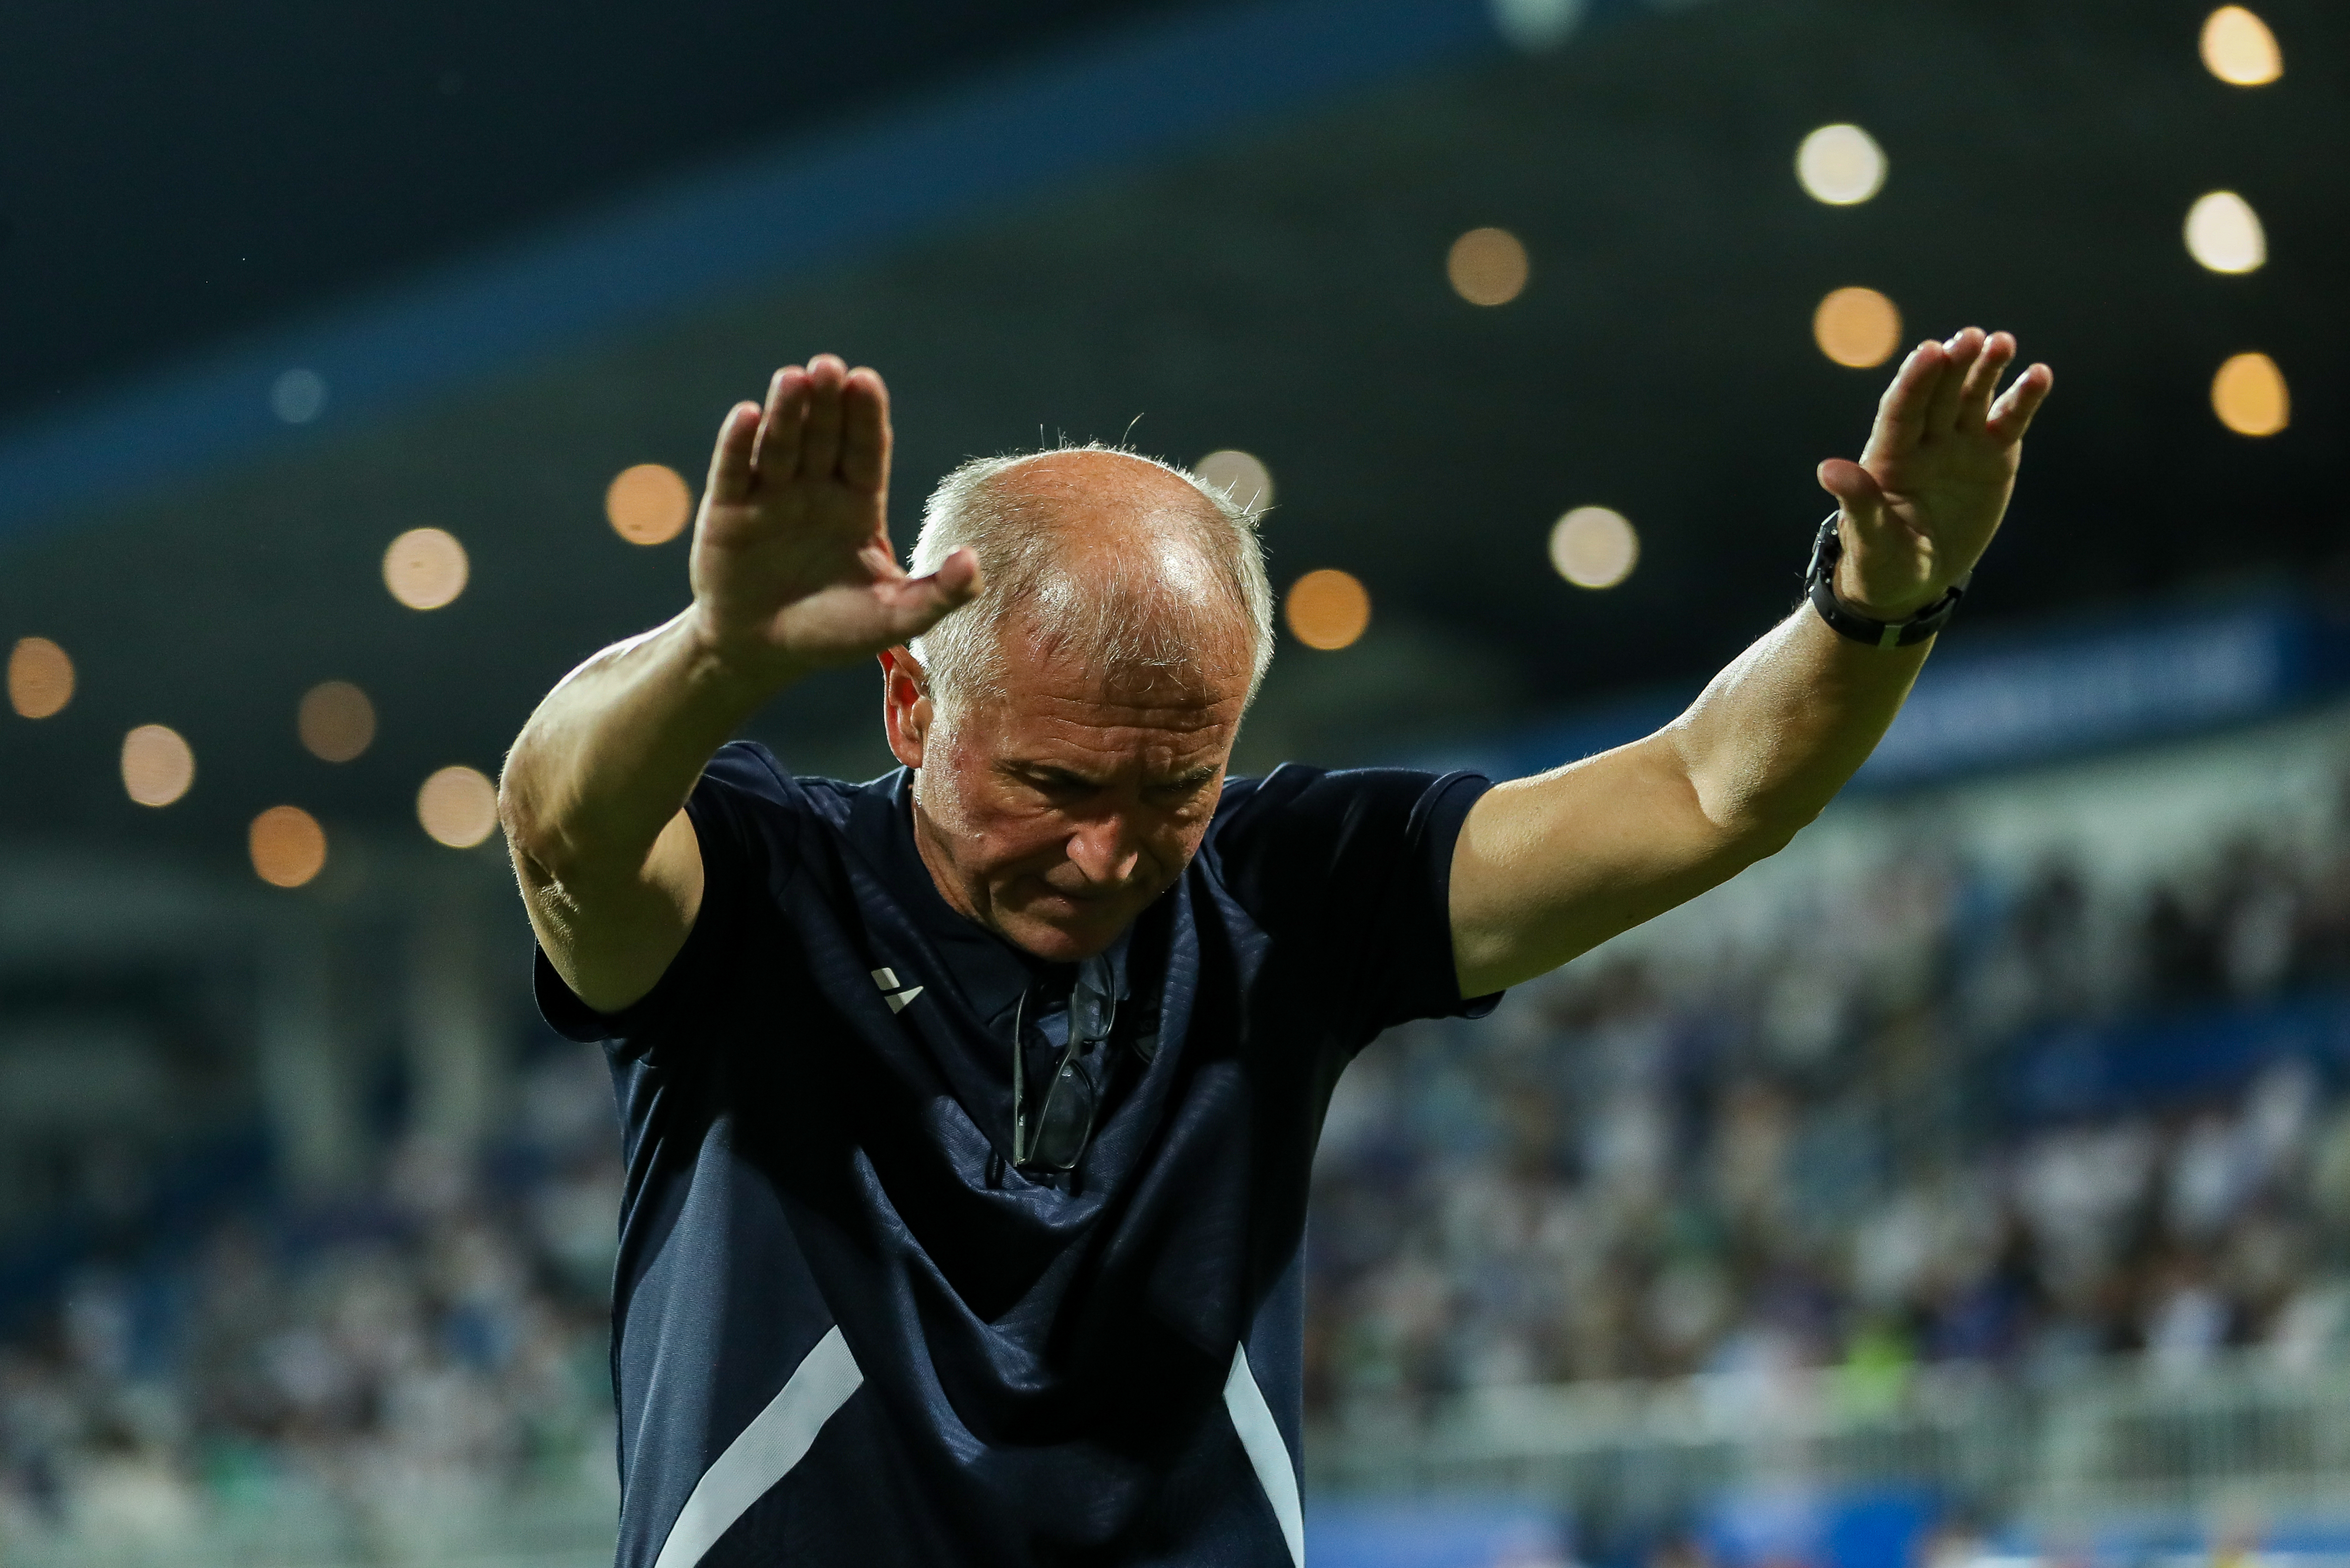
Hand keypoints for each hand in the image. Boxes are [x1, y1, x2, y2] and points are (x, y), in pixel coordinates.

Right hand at [686, 355, 979, 683]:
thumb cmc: (833, 633)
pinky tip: (746, 415)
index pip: (866, 450)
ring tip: (793, 378)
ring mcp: (770, 495)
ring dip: (787, 411)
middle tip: (830, 366)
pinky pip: (734, 471)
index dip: (866, 416)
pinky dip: (738, 444)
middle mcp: (815, 488)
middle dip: (828, 402)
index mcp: (858, 503)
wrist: (763, 653)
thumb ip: (939, 594)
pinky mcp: (728, 511)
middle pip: (824, 436)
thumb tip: (973, 563)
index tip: (866, 381)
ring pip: (781, 444)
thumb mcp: (893, 618)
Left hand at [1817, 327, 2052, 620]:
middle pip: (1940, 394)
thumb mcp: (1869, 539)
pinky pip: (2009, 421)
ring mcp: (1961, 444)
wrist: (1916, 580)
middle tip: (1970, 337)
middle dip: (1954, 364)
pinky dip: (2024, 398)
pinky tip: (2039, 375)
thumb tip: (1828, 470)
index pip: (1901, 410)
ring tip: (2002, 343)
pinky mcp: (1994, 455)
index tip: (1929, 351)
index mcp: (1889, 456)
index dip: (1915, 381)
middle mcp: (1925, 441)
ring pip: (1974, 397)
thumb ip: (1858, 503)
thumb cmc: (1882, 561)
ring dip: (1988, 369)